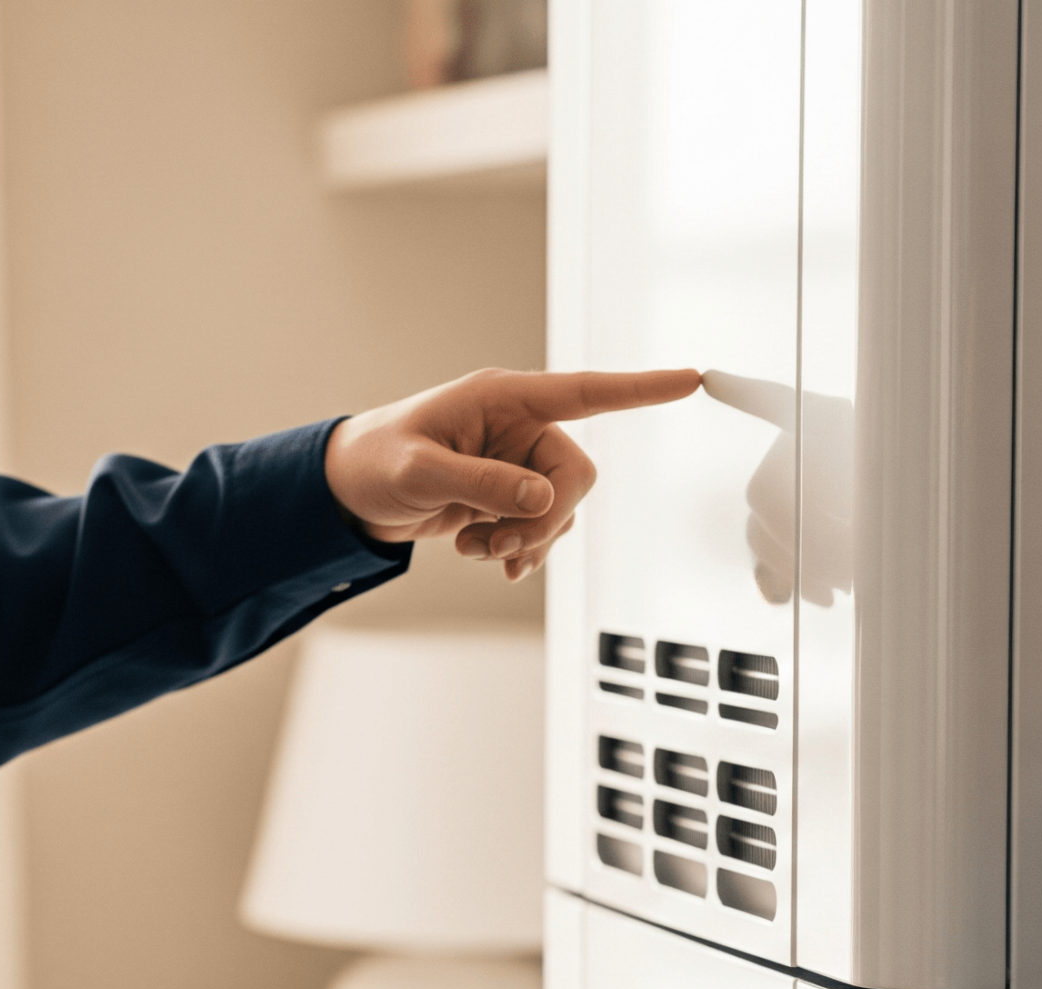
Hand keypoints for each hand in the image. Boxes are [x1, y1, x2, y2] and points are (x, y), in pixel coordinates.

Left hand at [324, 367, 702, 579]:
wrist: (348, 493)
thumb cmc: (374, 461)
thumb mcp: (420, 472)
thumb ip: (481, 483)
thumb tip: (542, 498)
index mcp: (504, 398)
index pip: (586, 392)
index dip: (640, 390)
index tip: (693, 379)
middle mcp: (520, 426)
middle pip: (577, 476)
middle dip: (544, 520)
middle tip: (497, 546)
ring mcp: (518, 462)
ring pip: (561, 509)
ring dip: (524, 539)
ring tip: (474, 548)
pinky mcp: (510, 494)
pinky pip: (542, 527)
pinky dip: (518, 549)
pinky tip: (485, 557)